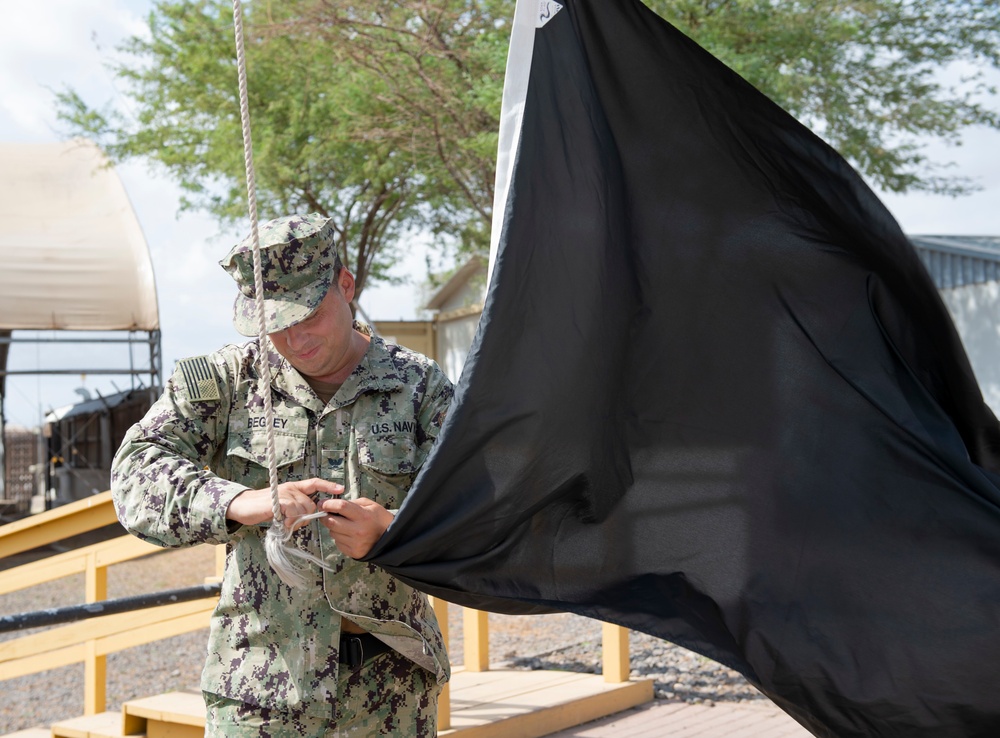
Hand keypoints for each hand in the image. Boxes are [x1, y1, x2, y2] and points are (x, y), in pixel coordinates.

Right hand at [226, 478, 343, 529]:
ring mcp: (285, 493)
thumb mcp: (283, 507)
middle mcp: (291, 488)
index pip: (314, 483)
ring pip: (303, 509)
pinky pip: (293, 512)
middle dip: (305, 517)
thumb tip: (306, 518)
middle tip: (292, 522)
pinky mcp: (278, 501)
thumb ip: (296, 509)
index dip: (328, 486)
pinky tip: (283, 523)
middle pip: (311, 504)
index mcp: (294, 487)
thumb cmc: (264, 508)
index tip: (341, 489)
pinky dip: (290, 520)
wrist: (243, 506)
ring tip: (286, 523)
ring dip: (297, 521)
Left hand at [318, 497, 393, 557]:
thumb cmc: (379, 519)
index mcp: (363, 516)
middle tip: (325, 513)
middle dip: (325, 516)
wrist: (391, 539)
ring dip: (333, 527)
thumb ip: (353, 503)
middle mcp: (358, 530)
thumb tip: (335, 504)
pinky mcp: (353, 552)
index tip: (322, 503)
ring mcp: (355, 543)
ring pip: (332, 533)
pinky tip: (347, 535)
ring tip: (342, 525)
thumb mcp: (371, 505)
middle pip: (331, 522)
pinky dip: (339, 537)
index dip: (328, 504)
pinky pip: (337, 543)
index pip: (341, 507)